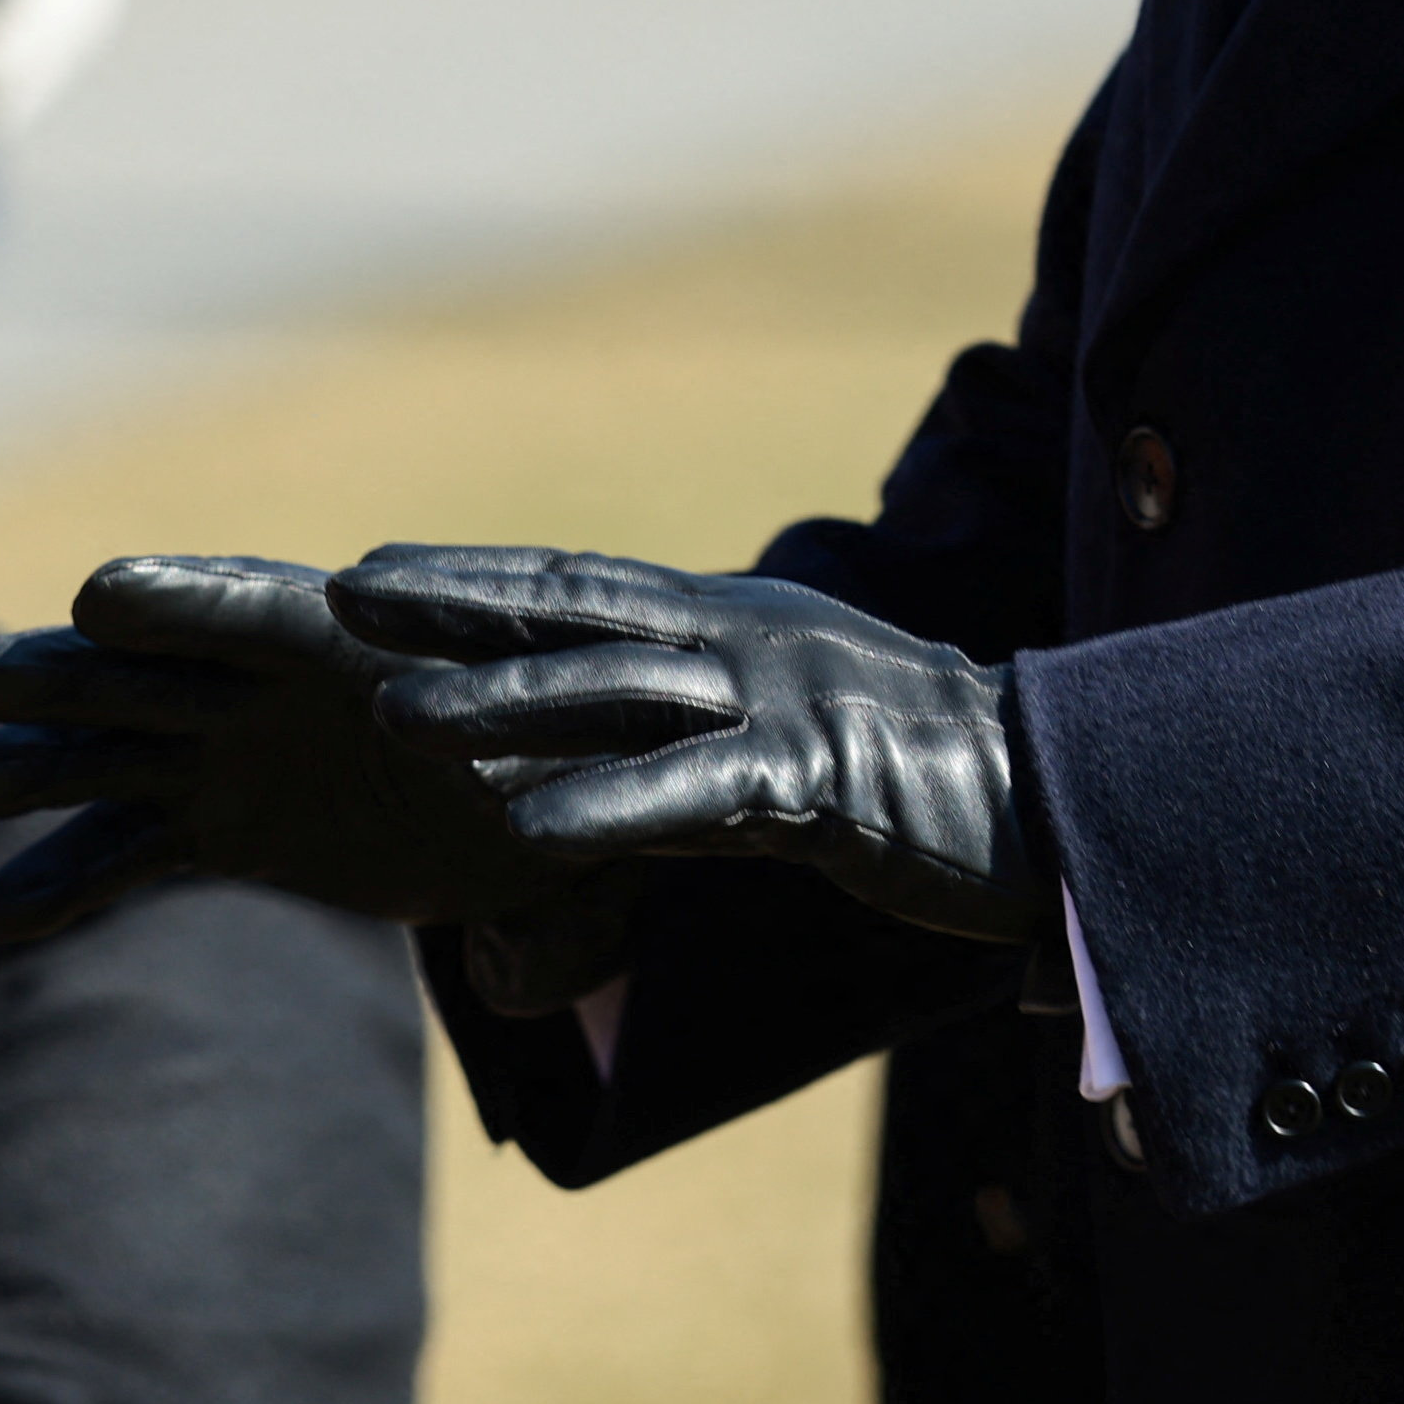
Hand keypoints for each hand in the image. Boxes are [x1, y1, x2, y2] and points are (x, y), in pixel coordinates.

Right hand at [0, 555, 607, 955]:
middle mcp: (281, 688)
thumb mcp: (585, 830)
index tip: (98, 596)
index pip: (266, 611)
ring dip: (43, 768)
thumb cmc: (585, 784)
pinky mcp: (223, 824)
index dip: (185, 604)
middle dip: (73, 677)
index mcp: (366, 650)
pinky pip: (130, 851)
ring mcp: (239, 754)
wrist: (561, 811)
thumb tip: (512, 984)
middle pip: (162, 672)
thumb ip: (549, 902)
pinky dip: (67, 880)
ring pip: (120, 753)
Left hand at [337, 548, 1045, 947]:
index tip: (367, 574)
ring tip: (392, 720)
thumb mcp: (779, 746)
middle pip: (575, 608)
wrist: (1063, 798)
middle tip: (340, 597)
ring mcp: (781, 700)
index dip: (471, 576)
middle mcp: (744, 639)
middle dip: (452, 603)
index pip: (578, 586)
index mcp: (732, 624)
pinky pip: (690, 794)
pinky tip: (515, 830)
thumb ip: (683, 754)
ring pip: (615, 692)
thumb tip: (584, 787)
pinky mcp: (819, 776)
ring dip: (497, 703)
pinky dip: (598, 807)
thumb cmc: (918, 780)